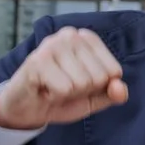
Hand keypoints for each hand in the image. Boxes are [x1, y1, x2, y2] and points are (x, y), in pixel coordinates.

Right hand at [0, 27, 128, 130]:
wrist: (25, 108)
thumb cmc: (58, 96)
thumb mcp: (92, 98)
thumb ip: (112, 93)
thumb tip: (120, 88)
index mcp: (87, 38)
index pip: (114, 71)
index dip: (97, 87)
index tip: (78, 84)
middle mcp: (70, 35)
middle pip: (99, 77)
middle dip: (82, 91)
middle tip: (63, 87)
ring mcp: (52, 45)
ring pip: (82, 83)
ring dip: (67, 94)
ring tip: (53, 87)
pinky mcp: (37, 60)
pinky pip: (64, 89)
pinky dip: (55, 97)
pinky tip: (44, 89)